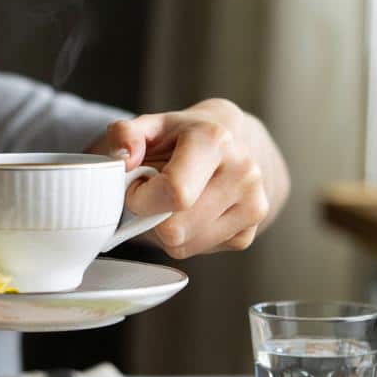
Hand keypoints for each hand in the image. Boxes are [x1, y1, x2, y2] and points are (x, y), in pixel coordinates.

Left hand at [88, 98, 272, 257]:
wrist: (228, 144)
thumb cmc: (182, 138)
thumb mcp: (149, 125)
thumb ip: (124, 134)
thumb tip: (123, 158)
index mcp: (215, 141)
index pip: (175, 192)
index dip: (142, 198)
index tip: (138, 185)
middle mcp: (243, 173)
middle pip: (176, 228)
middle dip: (152, 215)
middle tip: (155, 193)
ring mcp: (252, 206)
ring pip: (183, 245)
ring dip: (166, 229)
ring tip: (173, 200)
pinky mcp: (248, 234)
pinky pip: (196, 251)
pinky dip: (184, 237)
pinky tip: (190, 212)